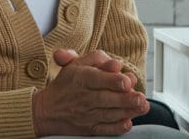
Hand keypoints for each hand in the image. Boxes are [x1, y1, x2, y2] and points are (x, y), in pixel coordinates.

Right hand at [32, 49, 148, 136]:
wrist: (46, 110)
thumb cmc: (67, 83)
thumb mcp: (77, 64)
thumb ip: (97, 58)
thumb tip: (116, 64)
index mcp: (81, 79)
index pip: (97, 79)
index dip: (113, 80)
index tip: (126, 81)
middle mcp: (83, 98)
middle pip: (106, 98)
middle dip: (125, 99)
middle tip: (140, 97)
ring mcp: (86, 115)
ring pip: (109, 114)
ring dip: (127, 112)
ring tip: (142, 107)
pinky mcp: (88, 128)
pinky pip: (104, 130)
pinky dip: (116, 128)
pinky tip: (128, 123)